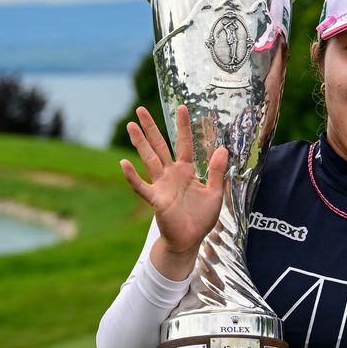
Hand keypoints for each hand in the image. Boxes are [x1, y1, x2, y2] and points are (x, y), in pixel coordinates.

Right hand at [119, 105, 227, 279]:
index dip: (183, 126)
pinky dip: (132, 176)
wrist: (190, 240)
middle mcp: (171, 174)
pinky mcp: (156, 199)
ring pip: (148, 159)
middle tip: (140, 109)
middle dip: (150, 128)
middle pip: (159, 146)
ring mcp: (161, 185)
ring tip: (131, 125)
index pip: (184, 143)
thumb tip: (223, 148)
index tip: (182, 107)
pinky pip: (141, 186)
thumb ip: (218, 172)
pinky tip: (124, 164)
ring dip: (140, 143)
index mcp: (187, 171)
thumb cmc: (201, 218)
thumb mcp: (215, 193)